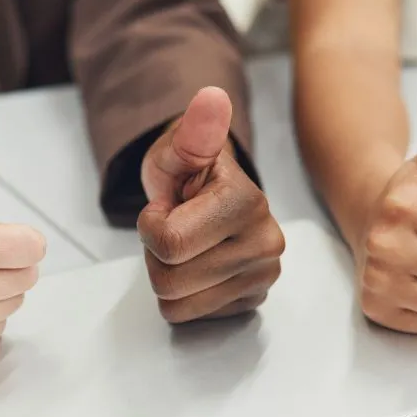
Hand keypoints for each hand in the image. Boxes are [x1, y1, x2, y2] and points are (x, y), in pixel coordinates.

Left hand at [138, 87, 283, 322]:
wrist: (207, 196)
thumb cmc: (187, 174)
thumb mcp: (178, 148)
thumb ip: (192, 132)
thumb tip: (212, 99)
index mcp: (246, 203)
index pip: (169, 244)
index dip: (150, 227)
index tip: (165, 208)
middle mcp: (266, 243)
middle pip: (170, 280)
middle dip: (156, 254)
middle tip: (173, 229)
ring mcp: (262, 276)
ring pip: (176, 304)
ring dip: (167, 276)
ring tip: (184, 247)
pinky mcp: (252, 300)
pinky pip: (190, 317)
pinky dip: (183, 295)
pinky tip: (197, 265)